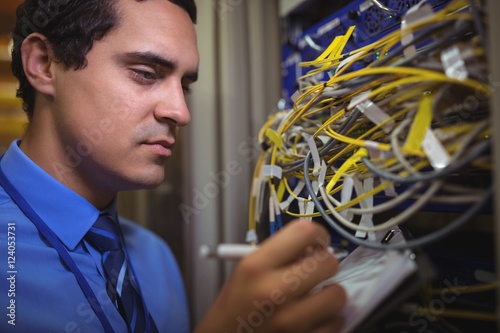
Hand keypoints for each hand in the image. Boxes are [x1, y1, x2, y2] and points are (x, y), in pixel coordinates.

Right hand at [194, 220, 346, 332]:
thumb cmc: (236, 302)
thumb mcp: (247, 268)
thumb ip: (279, 254)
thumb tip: (315, 247)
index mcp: (257, 266)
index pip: (304, 233)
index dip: (317, 234)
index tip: (317, 243)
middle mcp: (275, 291)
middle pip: (328, 264)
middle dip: (325, 264)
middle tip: (317, 270)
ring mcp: (291, 321)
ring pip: (338, 296)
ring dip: (330, 294)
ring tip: (317, 296)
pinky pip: (336, 323)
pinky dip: (328, 320)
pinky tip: (314, 317)